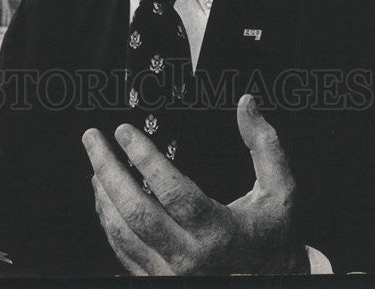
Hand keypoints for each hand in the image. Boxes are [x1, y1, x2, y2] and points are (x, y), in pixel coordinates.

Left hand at [82, 93, 305, 274]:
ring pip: (123, 234)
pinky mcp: (160, 281)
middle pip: (136, 212)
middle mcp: (190, 258)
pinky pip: (124, 252)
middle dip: (108, 170)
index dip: (144, 157)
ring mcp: (171, 274)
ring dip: (103, 195)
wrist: (276, 283)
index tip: (124, 129)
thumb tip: (246, 103)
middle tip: (92, 138)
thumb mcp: (281, 191)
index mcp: (219, 232)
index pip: (172, 190)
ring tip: (95, 162)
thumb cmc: (276, 236)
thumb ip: (265, 145)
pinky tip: (104, 197)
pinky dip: (108, 222)